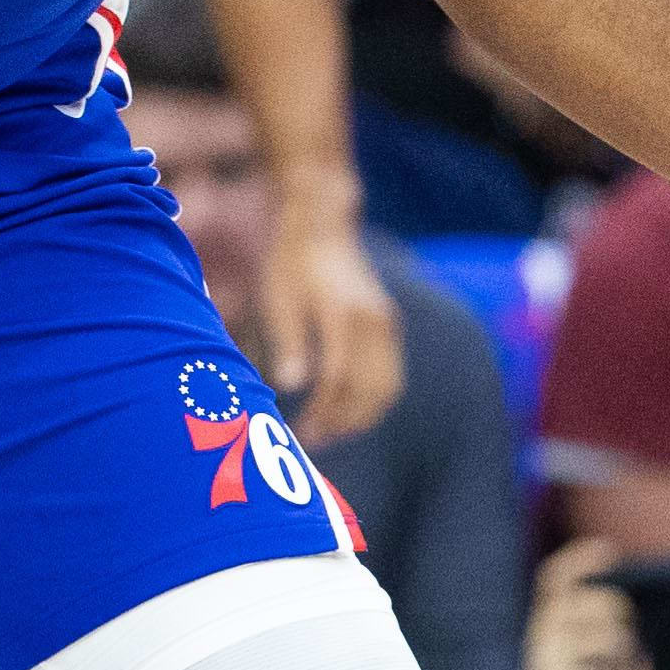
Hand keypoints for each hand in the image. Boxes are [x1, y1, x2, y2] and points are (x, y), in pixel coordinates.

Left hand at [258, 216, 404, 444]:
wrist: (320, 229)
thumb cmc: (290, 265)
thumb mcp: (279, 300)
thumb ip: (288, 342)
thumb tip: (290, 386)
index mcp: (346, 315)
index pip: (338, 378)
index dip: (321, 411)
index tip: (299, 433)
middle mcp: (376, 322)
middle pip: (370, 390)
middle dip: (343, 421)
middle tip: (311, 440)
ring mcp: (387, 325)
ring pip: (387, 387)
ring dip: (361, 416)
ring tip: (328, 432)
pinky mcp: (389, 327)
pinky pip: (390, 374)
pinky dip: (372, 399)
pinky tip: (346, 410)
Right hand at [516, 539, 636, 669]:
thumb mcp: (571, 649)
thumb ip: (587, 623)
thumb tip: (628, 602)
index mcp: (544, 616)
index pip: (556, 575)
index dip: (581, 559)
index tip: (610, 551)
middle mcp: (539, 631)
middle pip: (605, 604)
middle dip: (630, 623)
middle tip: (631, 647)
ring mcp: (545, 660)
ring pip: (612, 639)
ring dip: (629, 657)